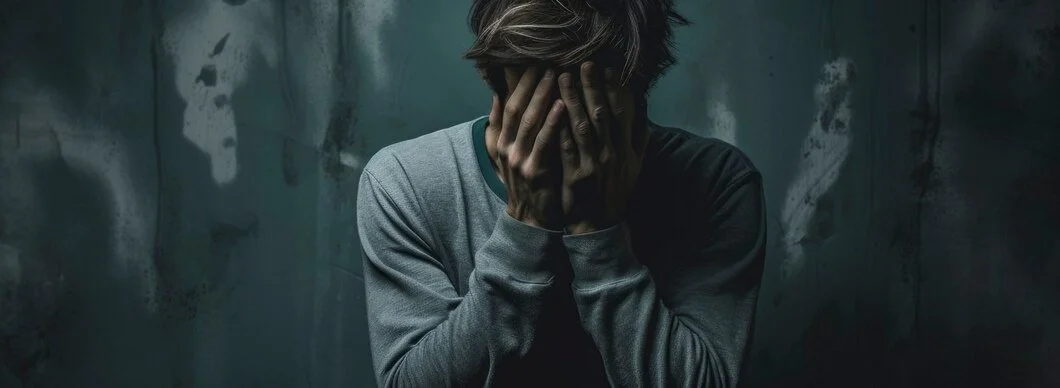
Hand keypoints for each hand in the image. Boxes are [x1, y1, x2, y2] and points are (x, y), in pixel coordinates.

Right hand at [491, 67, 567, 229]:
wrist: (530, 219)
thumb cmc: (524, 182)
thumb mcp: (505, 154)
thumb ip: (499, 126)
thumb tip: (496, 95)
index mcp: (501, 141)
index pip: (508, 103)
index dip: (519, 82)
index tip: (533, 61)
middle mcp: (506, 148)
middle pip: (518, 108)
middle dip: (532, 83)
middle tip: (547, 60)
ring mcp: (518, 160)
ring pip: (530, 121)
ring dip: (542, 96)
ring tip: (556, 75)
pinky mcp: (534, 172)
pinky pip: (544, 142)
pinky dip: (552, 123)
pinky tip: (562, 105)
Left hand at [557, 62, 644, 234]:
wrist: (600, 226)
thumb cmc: (614, 192)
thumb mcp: (635, 167)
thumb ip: (639, 138)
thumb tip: (645, 110)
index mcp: (625, 149)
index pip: (622, 111)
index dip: (615, 88)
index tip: (607, 66)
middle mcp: (612, 154)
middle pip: (602, 113)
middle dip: (592, 86)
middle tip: (583, 63)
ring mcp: (594, 165)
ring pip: (582, 126)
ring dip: (572, 100)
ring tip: (562, 77)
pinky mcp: (576, 177)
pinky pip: (567, 148)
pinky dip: (560, 128)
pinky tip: (552, 110)